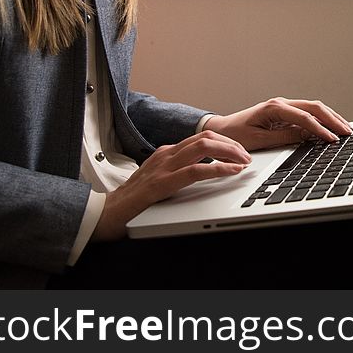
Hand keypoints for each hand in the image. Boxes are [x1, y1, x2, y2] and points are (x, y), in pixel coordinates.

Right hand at [91, 130, 250, 240]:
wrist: (105, 215)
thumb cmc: (133, 201)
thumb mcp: (160, 179)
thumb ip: (179, 171)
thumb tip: (205, 170)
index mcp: (167, 153)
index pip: (202, 137)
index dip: (225, 142)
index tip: (241, 151)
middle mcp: (166, 154)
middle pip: (206, 137)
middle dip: (232, 144)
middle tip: (247, 156)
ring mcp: (163, 167)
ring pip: (204, 147)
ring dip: (229, 152)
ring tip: (244, 161)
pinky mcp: (162, 183)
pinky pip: (196, 171)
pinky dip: (219, 169)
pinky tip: (232, 172)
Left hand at [203, 97, 352, 151]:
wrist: (221, 130)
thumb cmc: (235, 135)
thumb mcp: (259, 140)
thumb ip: (283, 137)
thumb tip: (306, 136)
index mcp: (274, 107)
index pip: (304, 117)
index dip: (320, 129)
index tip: (332, 139)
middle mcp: (281, 103)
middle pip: (314, 107)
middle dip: (332, 119)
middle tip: (347, 131)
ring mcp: (284, 107)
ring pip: (314, 108)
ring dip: (330, 117)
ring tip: (345, 128)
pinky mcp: (285, 113)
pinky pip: (308, 114)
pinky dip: (322, 119)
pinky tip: (332, 126)